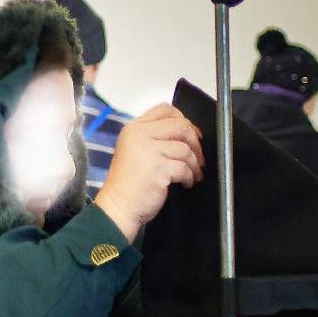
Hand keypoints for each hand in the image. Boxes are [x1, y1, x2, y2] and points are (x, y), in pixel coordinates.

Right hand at [94, 103, 202, 241]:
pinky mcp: (158, 168)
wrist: (118, 207)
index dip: (184, 120)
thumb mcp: (136, 150)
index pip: (165, 109)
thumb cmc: (129, 183)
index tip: (193, 134)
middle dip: (195, 143)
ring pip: (185, 148)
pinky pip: (184, 166)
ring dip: (194, 163)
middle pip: (180, 126)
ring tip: (193, 174)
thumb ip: (154, 137)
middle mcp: (140, 135)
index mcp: (134, 128)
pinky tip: (185, 183)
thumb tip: (187, 133)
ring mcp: (148, 150)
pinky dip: (189, 176)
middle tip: (199, 158)